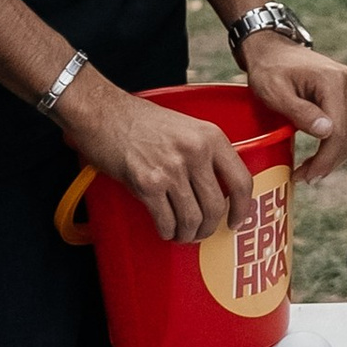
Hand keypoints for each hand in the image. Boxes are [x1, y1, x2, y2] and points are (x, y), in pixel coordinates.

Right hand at [73, 79, 249, 241]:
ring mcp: (172, 169)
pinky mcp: (147, 183)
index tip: (237, 222)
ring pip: (192, 219)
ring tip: (182, 234)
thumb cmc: (141, 120)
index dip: (243, 209)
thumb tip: (218, 189)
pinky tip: (165, 230)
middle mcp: (195, 152)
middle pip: (216, 207)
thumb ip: (205, 153)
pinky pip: (166, 220)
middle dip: (209, 227)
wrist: (103, 112)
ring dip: (188, 234)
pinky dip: (167, 231)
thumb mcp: (186, 127)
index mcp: (211, 137)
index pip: (241, 180)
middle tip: (201, 232)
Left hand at [238, 28, 346, 181]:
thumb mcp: (274, 92)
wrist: (274, 50)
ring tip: (308, 172)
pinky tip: (318, 157)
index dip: (323, 159)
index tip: (303, 176)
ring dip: (332, 157)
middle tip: (304, 178)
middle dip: (327, 163)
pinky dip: (334, 145)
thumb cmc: (269, 70)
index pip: (338, 131)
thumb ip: (299, 111)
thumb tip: (327, 132)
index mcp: (334, 80)